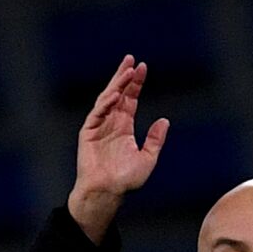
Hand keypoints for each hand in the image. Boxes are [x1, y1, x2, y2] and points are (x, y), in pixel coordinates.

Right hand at [67, 55, 169, 243]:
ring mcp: (98, 126)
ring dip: (116, 85)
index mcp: (124, 127)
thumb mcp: (148, 158)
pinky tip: (116, 94)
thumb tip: (164, 120)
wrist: (108, 192)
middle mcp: (111, 123)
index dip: (136, 83)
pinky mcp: (88, 133)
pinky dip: (106, 103)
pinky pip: (97, 114)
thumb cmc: (126, 180)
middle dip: (124, 76)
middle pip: (118, 94)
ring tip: (126, 72)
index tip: (142, 67)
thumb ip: (155, 139)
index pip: (131, 99)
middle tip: (131, 59)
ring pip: (107, 100)